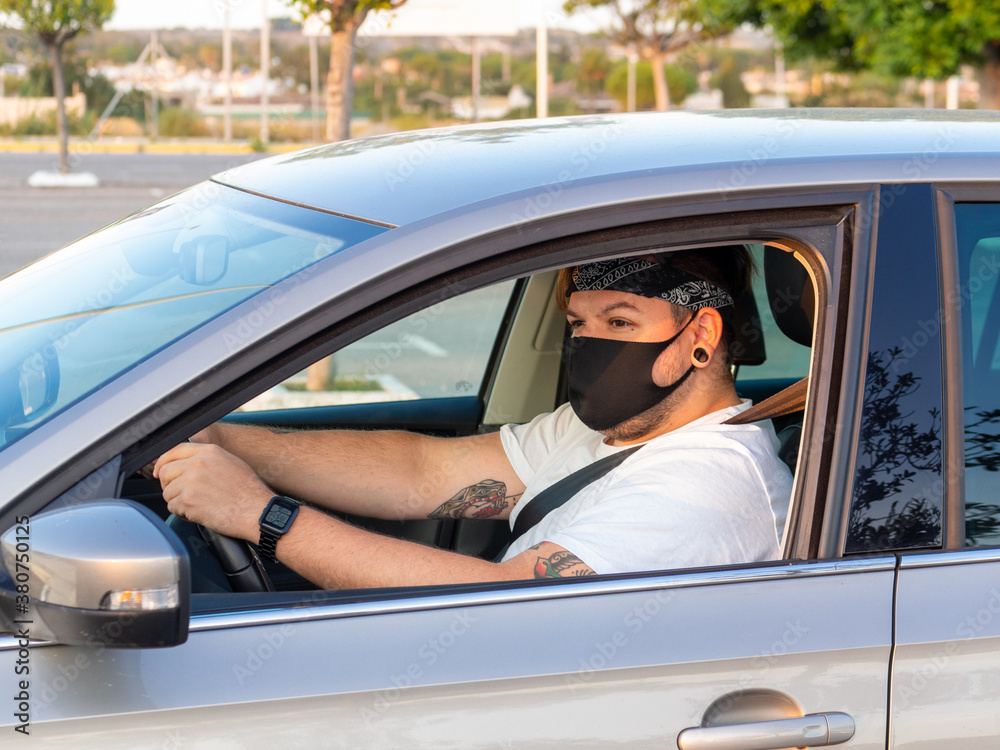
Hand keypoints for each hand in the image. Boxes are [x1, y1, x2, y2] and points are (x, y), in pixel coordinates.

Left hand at [153, 442, 271, 540]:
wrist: (257, 511)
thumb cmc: (249, 491)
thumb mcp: (230, 463)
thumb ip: (207, 459)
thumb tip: (187, 463)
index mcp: (209, 452)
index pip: (173, 451)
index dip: (163, 463)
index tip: (160, 473)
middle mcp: (197, 464)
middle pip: (165, 471)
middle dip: (170, 485)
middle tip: (184, 494)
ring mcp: (191, 482)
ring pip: (167, 492)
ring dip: (178, 501)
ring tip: (199, 505)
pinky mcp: (187, 501)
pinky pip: (173, 507)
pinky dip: (183, 513)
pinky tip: (200, 513)